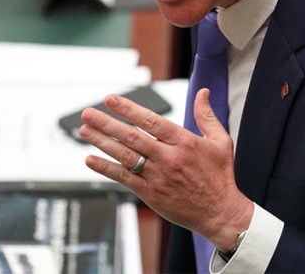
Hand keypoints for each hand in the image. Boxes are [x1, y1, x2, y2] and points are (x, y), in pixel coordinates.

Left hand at [78, 88, 253, 251]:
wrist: (220, 213)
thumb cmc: (220, 176)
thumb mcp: (220, 141)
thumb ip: (207, 115)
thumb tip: (203, 92)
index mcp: (184, 142)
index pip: (150, 120)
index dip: (128, 109)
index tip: (111, 100)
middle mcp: (168, 158)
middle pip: (131, 136)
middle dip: (106, 123)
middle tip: (87, 113)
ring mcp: (157, 177)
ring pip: (124, 156)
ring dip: (101, 142)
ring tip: (84, 130)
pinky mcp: (150, 193)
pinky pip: (123, 178)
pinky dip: (105, 169)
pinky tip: (90, 160)